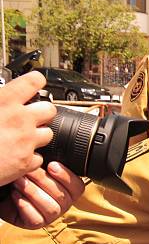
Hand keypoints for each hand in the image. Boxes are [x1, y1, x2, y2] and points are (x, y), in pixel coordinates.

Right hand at [0, 71, 56, 185]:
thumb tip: (0, 95)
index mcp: (5, 101)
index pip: (34, 81)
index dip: (35, 82)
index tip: (34, 84)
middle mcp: (20, 119)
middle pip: (49, 110)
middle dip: (41, 112)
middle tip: (29, 116)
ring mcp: (26, 141)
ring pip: (47, 134)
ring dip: (37, 135)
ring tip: (21, 137)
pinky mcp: (26, 162)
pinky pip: (38, 157)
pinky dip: (30, 157)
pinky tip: (16, 154)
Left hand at [0, 162, 84, 228]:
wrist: (3, 188)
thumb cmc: (23, 176)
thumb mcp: (39, 167)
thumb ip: (50, 164)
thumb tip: (55, 154)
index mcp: (68, 190)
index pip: (78, 186)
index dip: (66, 177)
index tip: (51, 165)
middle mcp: (62, 204)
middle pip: (62, 196)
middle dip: (43, 181)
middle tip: (28, 170)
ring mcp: (50, 216)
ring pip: (51, 208)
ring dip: (33, 192)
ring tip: (19, 181)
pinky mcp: (36, 223)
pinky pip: (37, 218)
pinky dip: (25, 205)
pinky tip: (16, 195)